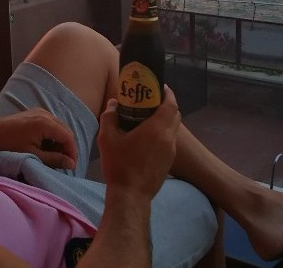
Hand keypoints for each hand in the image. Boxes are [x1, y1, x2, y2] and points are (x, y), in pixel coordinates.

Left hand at [0, 108, 77, 168]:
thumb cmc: (9, 145)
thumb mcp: (33, 155)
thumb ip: (54, 159)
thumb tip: (71, 163)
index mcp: (46, 123)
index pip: (68, 136)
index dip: (73, 152)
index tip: (72, 166)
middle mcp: (45, 113)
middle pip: (65, 130)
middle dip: (68, 146)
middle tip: (66, 162)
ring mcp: (39, 111)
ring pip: (59, 126)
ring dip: (60, 141)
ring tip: (57, 156)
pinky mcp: (34, 112)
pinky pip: (51, 123)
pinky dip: (53, 134)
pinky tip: (48, 146)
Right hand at [98, 85, 180, 200]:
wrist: (130, 196)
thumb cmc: (119, 164)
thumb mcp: (108, 138)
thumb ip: (110, 116)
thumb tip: (113, 104)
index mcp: (156, 129)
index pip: (171, 105)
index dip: (168, 93)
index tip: (160, 86)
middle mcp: (168, 138)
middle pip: (175, 115)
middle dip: (166, 104)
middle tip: (151, 99)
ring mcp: (170, 151)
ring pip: (173, 129)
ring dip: (165, 119)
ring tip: (148, 116)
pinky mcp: (168, 162)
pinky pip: (169, 140)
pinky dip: (163, 132)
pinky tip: (147, 136)